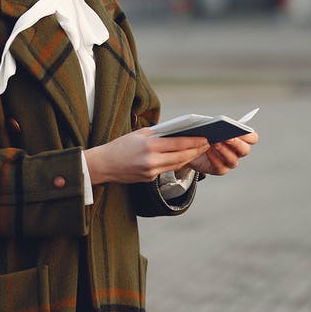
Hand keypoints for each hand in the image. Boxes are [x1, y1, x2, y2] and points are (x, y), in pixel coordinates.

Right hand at [84, 128, 209, 184]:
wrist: (103, 165)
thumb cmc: (120, 146)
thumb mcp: (138, 134)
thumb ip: (158, 134)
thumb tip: (177, 132)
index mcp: (149, 146)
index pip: (177, 143)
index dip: (194, 141)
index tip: (205, 138)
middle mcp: (151, 161)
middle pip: (181, 156)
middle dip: (196, 150)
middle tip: (207, 144)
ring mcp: (150, 172)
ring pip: (176, 165)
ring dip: (190, 158)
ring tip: (199, 150)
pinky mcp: (149, 179)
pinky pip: (167, 170)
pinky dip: (177, 163)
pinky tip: (185, 158)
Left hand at [189, 131, 257, 175]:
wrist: (195, 146)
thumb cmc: (206, 132)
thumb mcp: (210, 125)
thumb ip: (216, 124)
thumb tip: (216, 125)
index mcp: (241, 138)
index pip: (252, 138)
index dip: (248, 135)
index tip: (239, 129)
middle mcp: (238, 152)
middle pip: (245, 150)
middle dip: (236, 143)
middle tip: (226, 136)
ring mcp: (230, 162)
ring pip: (233, 160)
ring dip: (224, 150)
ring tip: (214, 142)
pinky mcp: (220, 169)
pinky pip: (220, 166)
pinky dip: (214, 158)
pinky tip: (207, 150)